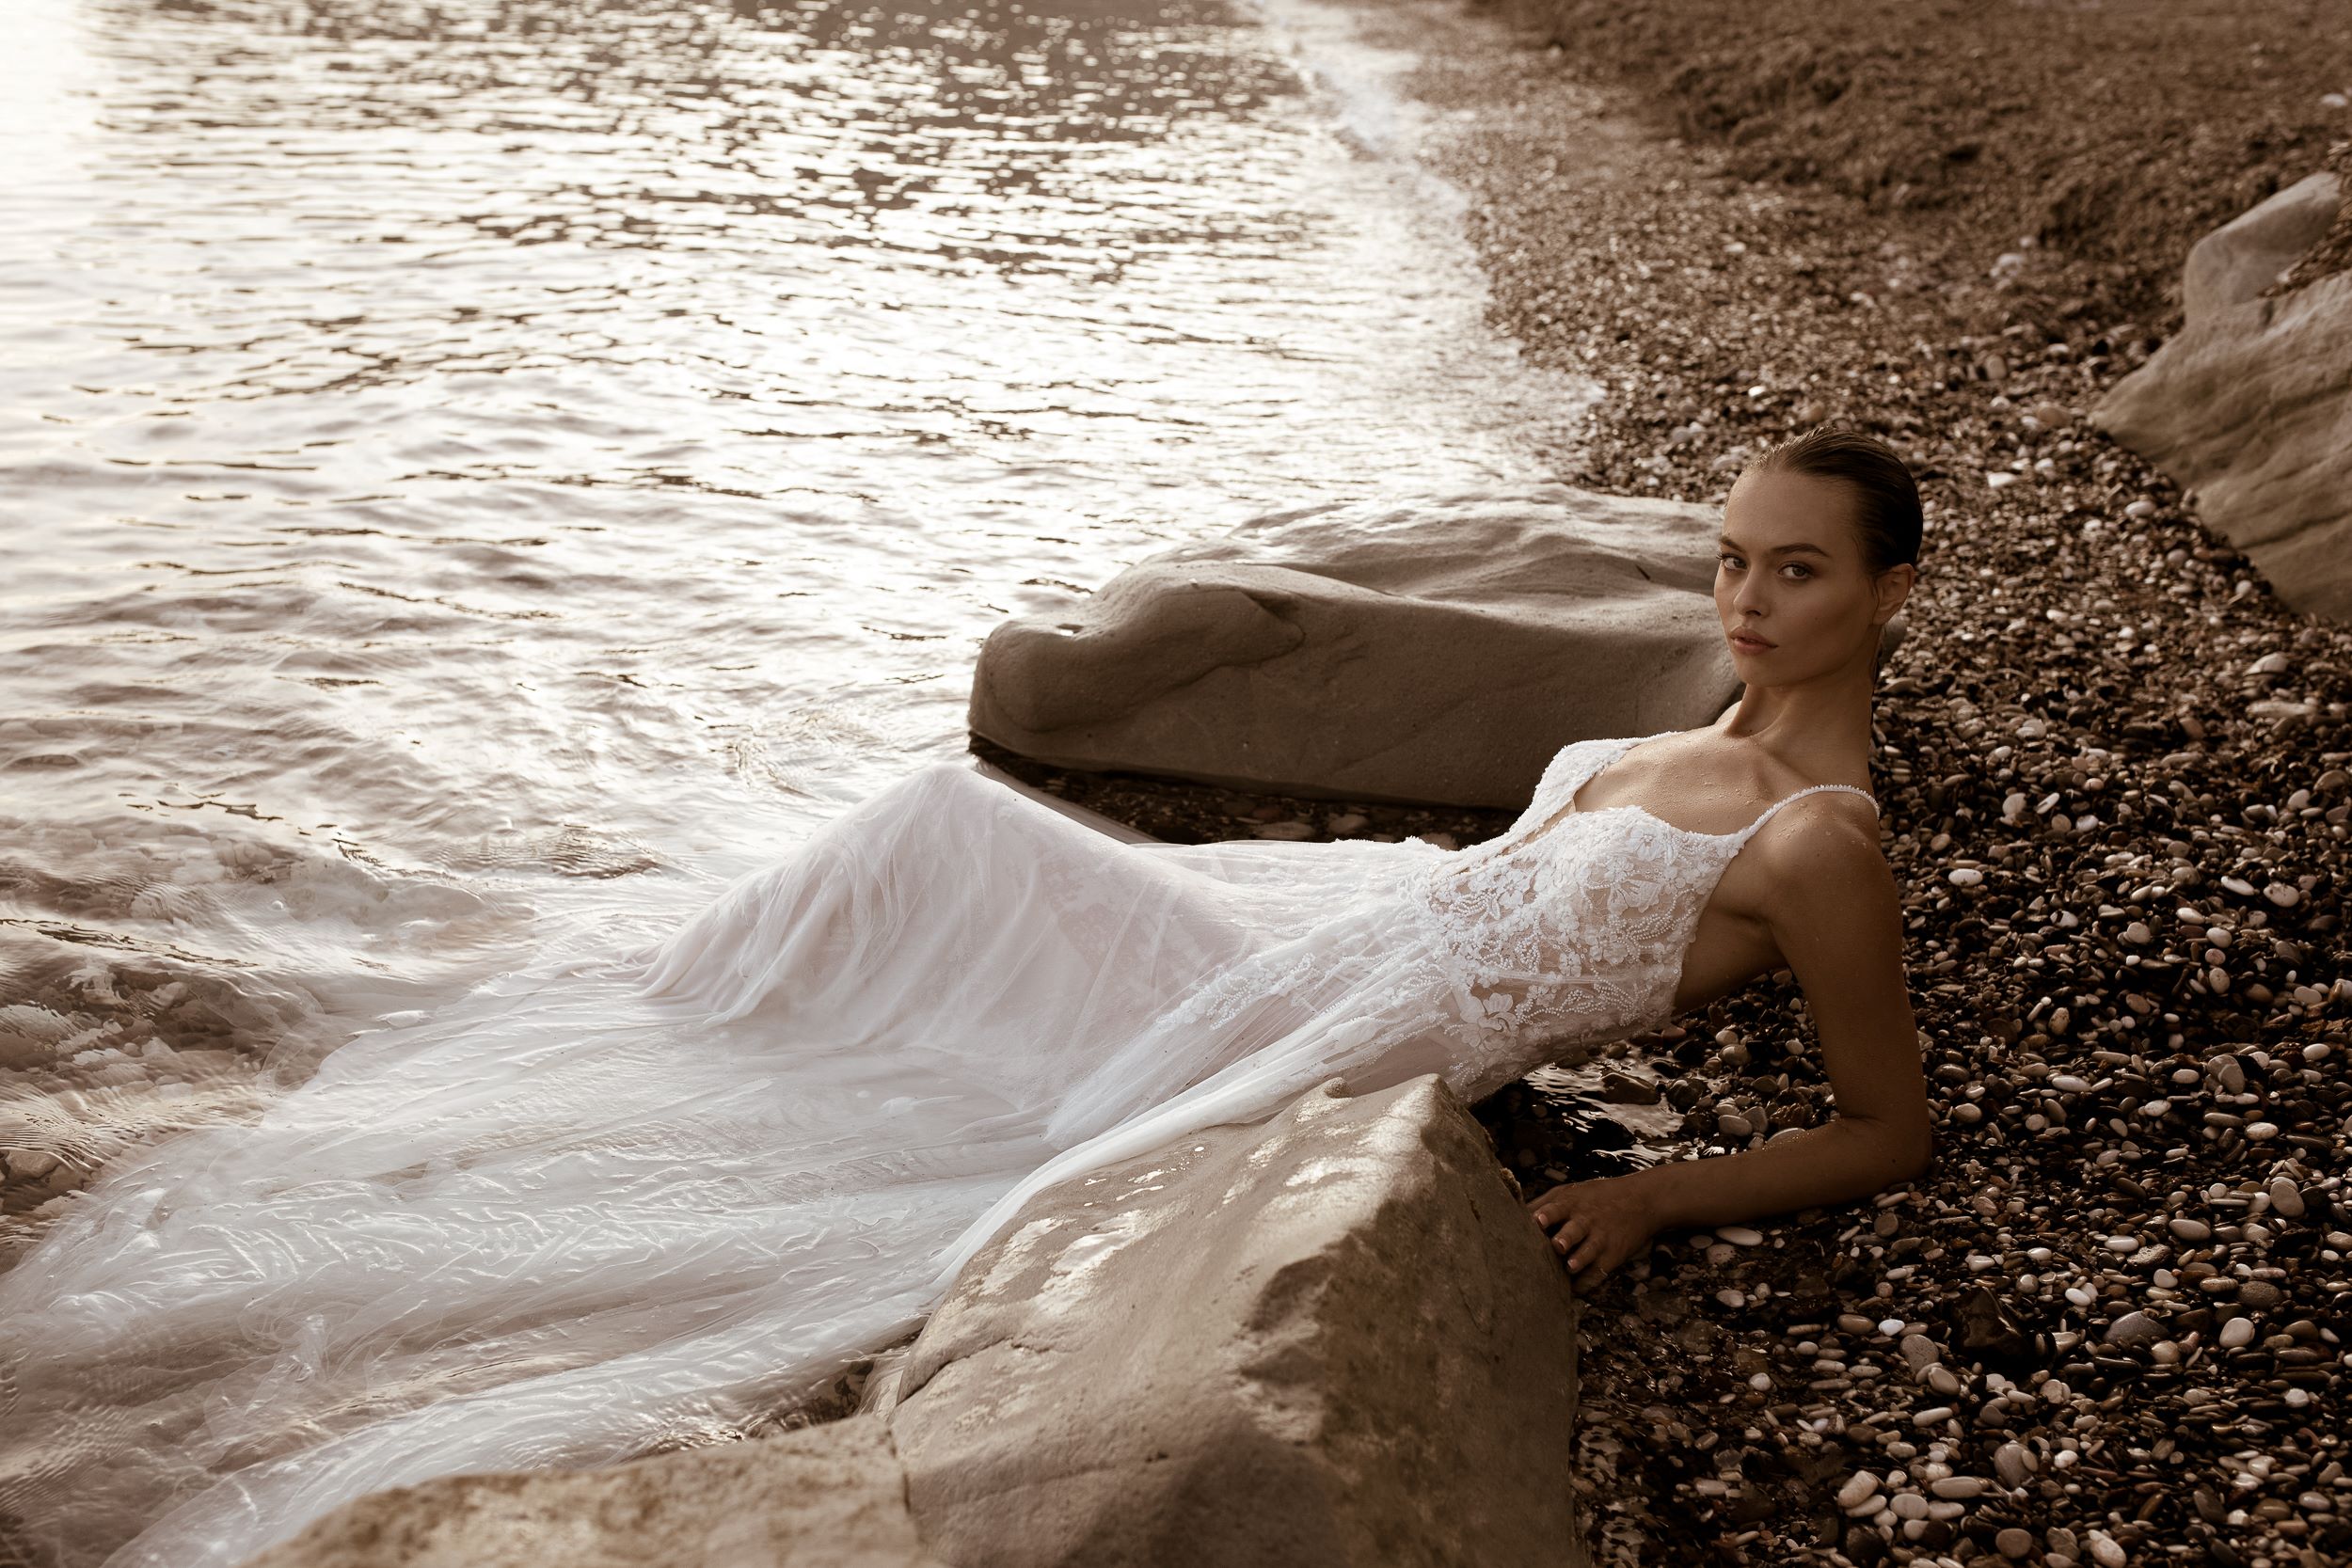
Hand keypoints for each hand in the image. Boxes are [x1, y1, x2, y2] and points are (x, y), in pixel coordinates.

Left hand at [1525, 1172, 1658, 1280]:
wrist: (1642, 1200)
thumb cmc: (1596, 1197)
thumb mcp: (1571, 1191)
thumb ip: (1543, 1203)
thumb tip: (1511, 1214)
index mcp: (1570, 1204)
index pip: (1555, 1209)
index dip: (1544, 1216)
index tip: (1534, 1222)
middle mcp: (1585, 1221)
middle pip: (1572, 1230)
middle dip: (1564, 1239)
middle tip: (1556, 1245)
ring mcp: (1600, 1239)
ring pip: (1587, 1252)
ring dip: (1578, 1261)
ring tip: (1570, 1267)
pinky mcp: (1612, 1256)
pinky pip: (1597, 1274)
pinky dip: (1585, 1284)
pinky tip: (1573, 1291)